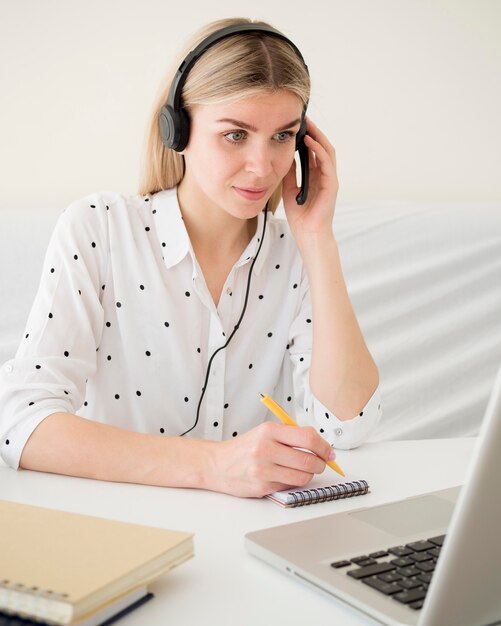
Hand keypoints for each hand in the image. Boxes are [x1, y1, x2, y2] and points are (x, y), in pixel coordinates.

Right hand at [210, 422, 333, 497]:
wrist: (217, 464)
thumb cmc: (245, 448)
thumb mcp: (265, 432)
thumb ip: (291, 436)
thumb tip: (322, 446)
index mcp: (269, 430)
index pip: (308, 438)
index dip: (324, 447)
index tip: (329, 452)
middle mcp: (265, 449)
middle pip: (309, 460)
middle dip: (320, 464)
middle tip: (320, 463)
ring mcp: (263, 470)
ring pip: (302, 477)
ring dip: (308, 475)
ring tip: (301, 470)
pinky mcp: (261, 487)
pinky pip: (289, 487)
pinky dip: (292, 482)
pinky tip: (283, 476)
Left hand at [281, 117, 338, 242]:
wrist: (308, 234)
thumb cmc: (301, 217)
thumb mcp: (289, 189)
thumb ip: (289, 173)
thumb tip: (282, 155)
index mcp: (316, 176)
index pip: (313, 151)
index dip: (307, 137)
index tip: (296, 125)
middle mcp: (324, 175)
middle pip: (322, 147)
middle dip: (314, 131)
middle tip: (303, 117)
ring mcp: (329, 179)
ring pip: (327, 150)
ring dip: (318, 135)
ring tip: (307, 123)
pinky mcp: (331, 184)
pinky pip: (326, 162)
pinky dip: (318, 149)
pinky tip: (309, 140)